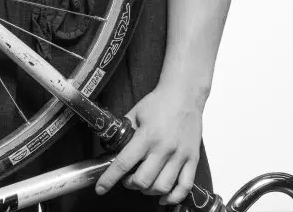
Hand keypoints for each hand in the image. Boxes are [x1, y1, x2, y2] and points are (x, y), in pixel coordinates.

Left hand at [94, 85, 204, 205]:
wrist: (184, 95)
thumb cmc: (160, 102)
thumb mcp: (136, 112)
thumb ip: (125, 129)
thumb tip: (113, 142)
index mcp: (146, 136)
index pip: (124, 163)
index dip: (110, 178)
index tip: (101, 188)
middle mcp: (163, 148)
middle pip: (143, 180)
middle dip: (130, 184)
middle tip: (127, 179)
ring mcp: (179, 156)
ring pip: (162, 187)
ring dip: (149, 191)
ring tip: (144, 184)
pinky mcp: (192, 159)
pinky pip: (184, 187)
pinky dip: (173, 197)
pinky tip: (164, 196)